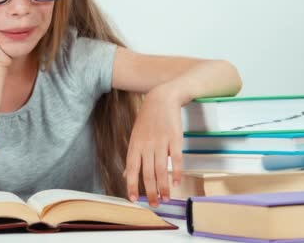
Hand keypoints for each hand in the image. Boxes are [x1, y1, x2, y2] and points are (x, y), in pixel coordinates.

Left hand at [123, 86, 182, 206]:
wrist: (162, 98)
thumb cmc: (148, 119)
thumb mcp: (135, 136)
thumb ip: (133, 157)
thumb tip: (126, 175)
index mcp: (135, 145)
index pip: (132, 169)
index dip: (132, 185)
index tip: (134, 199)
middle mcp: (147, 145)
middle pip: (147, 173)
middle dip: (150, 191)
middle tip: (154, 204)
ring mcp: (161, 142)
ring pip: (161, 169)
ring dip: (164, 186)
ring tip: (166, 198)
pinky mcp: (175, 138)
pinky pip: (176, 159)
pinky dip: (176, 172)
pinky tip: (177, 183)